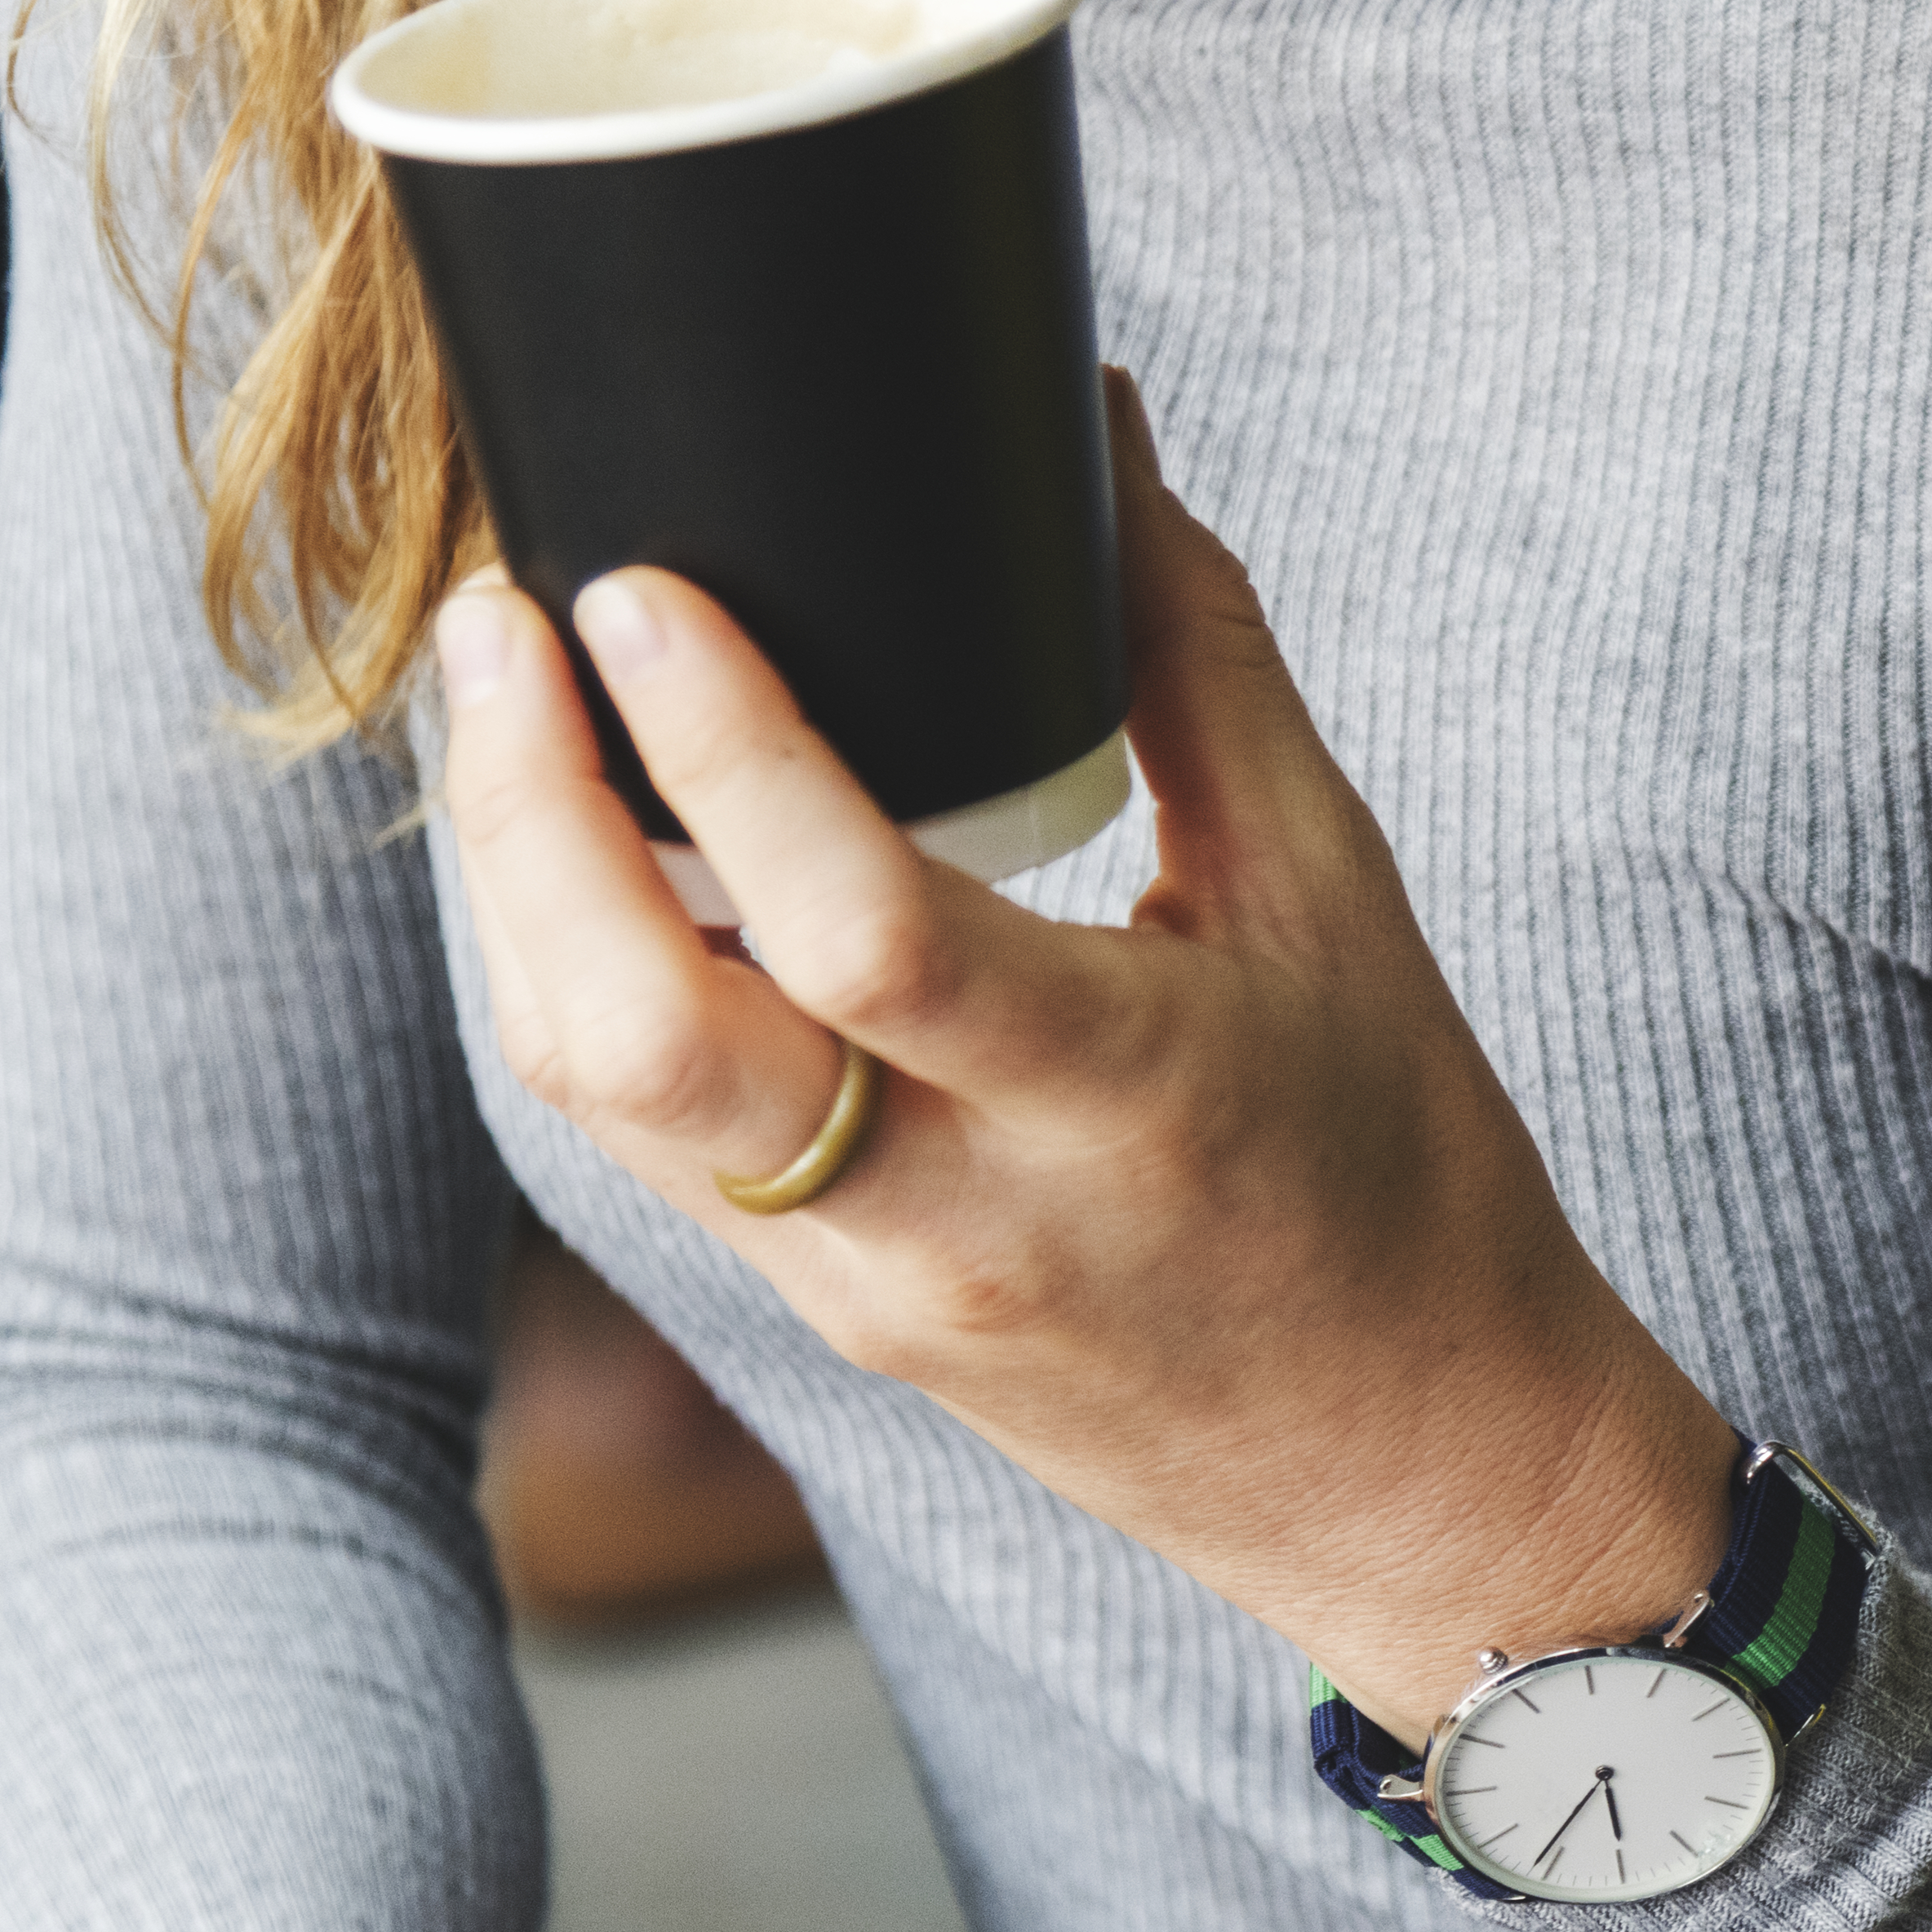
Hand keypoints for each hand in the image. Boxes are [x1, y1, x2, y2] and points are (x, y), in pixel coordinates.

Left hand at [432, 377, 1736, 1737]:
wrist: (1426, 1490)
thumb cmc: (1411, 1190)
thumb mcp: (1347, 912)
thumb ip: (1200, 670)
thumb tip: (1098, 442)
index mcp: (1123, 1102)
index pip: (857, 929)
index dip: (716, 746)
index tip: (632, 587)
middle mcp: (960, 1217)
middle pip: (632, 1038)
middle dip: (522, 814)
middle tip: (506, 626)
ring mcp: (869, 1287)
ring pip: (598, 1090)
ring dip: (518, 893)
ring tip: (514, 708)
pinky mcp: (829, 1317)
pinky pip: (647, 1140)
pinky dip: (585, 981)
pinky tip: (588, 860)